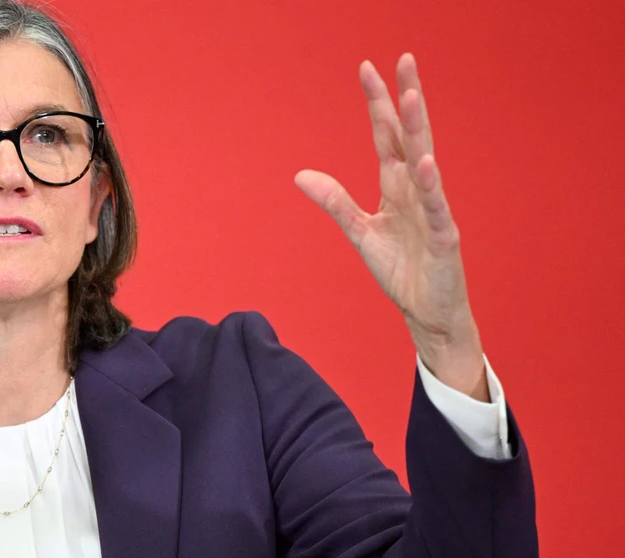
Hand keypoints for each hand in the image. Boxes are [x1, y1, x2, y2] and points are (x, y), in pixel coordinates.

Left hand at [294, 53, 487, 399]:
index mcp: (397, 186)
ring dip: (418, 130)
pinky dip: (431, 185)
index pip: (385, 136)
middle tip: (403, 59)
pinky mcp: (443, 237)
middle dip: (404, 99)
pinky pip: (436, 207)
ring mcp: (433, 211)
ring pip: (425, 162)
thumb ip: (335, 202)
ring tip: (412, 96)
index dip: (377, 104)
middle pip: (409, 136)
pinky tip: (426, 162)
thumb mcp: (360, 232)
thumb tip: (300, 175)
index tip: (368, 69)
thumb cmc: (402, 271)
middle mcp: (417, 190)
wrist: (426, 313)